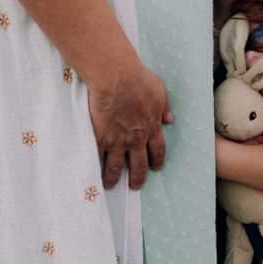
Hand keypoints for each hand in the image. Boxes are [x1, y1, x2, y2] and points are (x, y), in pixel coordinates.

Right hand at [87, 61, 173, 189]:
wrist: (116, 77)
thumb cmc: (139, 79)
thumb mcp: (160, 91)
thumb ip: (164, 107)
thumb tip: (170, 119)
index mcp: (152, 127)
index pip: (158, 150)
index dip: (157, 161)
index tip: (155, 167)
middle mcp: (136, 139)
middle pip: (139, 165)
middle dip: (137, 178)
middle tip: (135, 186)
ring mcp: (118, 141)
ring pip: (117, 167)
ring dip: (114, 178)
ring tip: (110, 186)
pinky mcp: (100, 138)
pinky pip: (98, 157)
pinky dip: (95, 167)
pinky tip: (92, 173)